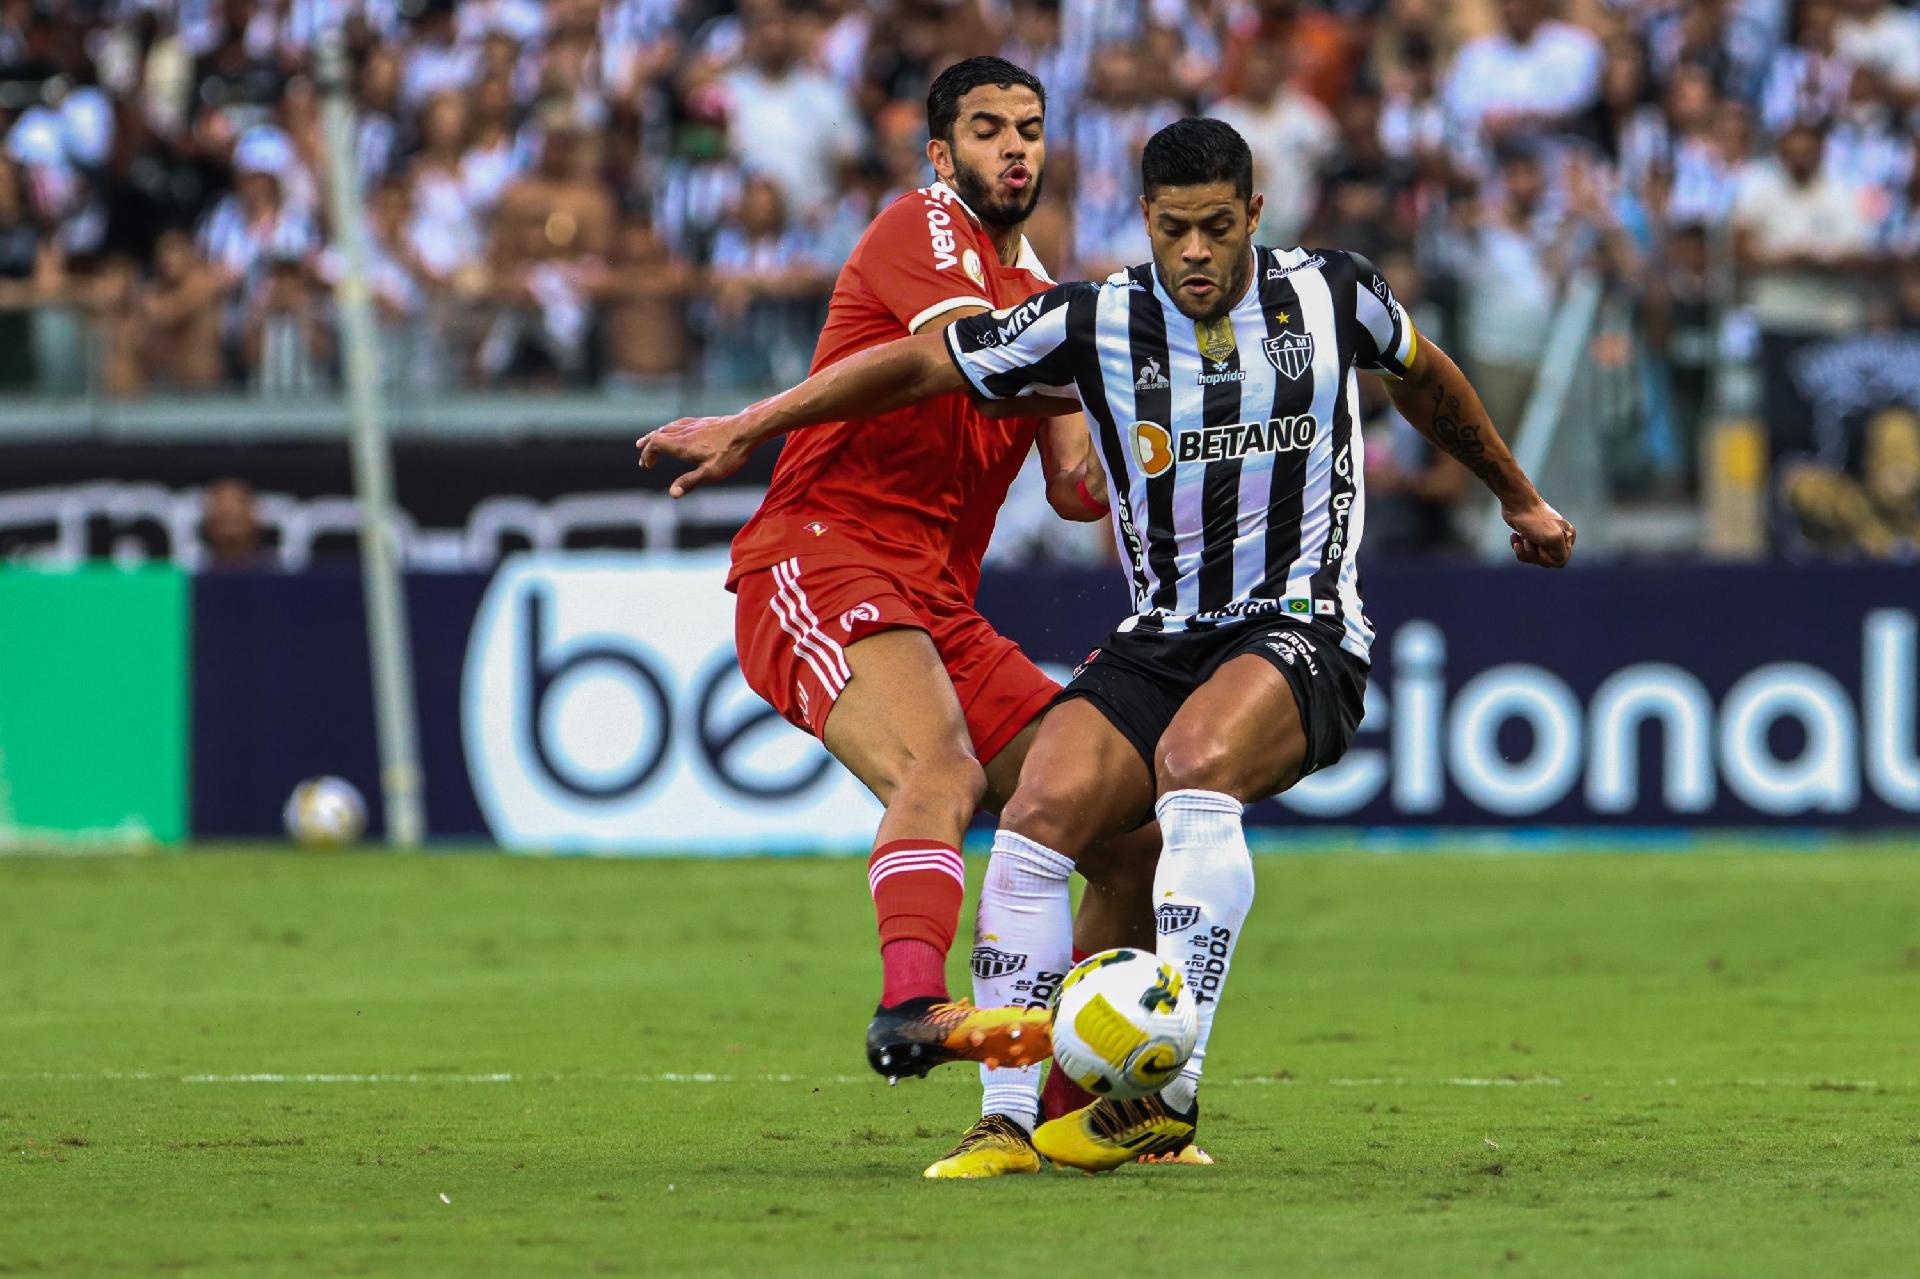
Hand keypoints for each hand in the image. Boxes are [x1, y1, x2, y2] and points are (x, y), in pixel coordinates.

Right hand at [637, 414, 757, 496]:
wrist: (747, 430)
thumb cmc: (730, 453)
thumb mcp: (711, 473)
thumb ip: (690, 482)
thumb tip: (672, 494)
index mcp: (682, 445)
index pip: (655, 444)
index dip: (647, 454)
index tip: (647, 465)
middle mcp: (684, 432)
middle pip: (658, 434)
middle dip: (648, 445)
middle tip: (642, 455)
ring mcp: (694, 425)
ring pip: (668, 427)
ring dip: (657, 435)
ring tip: (650, 440)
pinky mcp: (703, 422)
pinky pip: (679, 423)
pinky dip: (670, 428)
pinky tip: (674, 430)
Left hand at [1504, 499, 1575, 567]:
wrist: (1516, 505)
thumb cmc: (1535, 521)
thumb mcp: (1553, 539)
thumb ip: (1560, 554)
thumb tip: (1557, 561)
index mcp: (1568, 537)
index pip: (1560, 561)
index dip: (1548, 558)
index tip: (1542, 546)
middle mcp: (1558, 538)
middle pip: (1545, 562)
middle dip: (1534, 554)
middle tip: (1530, 540)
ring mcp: (1543, 538)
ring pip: (1533, 558)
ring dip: (1524, 550)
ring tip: (1522, 537)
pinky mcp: (1528, 537)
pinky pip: (1523, 553)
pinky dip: (1517, 546)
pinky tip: (1514, 536)